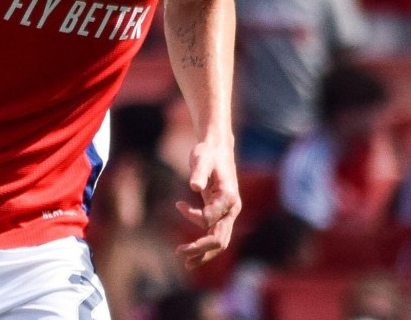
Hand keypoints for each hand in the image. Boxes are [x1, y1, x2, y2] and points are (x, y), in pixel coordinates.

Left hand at [174, 139, 240, 268]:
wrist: (216, 148)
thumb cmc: (208, 152)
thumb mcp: (201, 158)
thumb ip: (199, 172)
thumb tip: (194, 186)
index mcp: (229, 197)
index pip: (211, 218)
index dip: (193, 216)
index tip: (178, 204)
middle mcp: (232, 208)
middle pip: (219, 238)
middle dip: (200, 249)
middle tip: (179, 254)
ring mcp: (228, 213)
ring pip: (219, 241)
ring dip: (203, 253)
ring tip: (187, 263)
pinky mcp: (221, 214)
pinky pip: (215, 235)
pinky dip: (204, 244)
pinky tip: (189, 247)